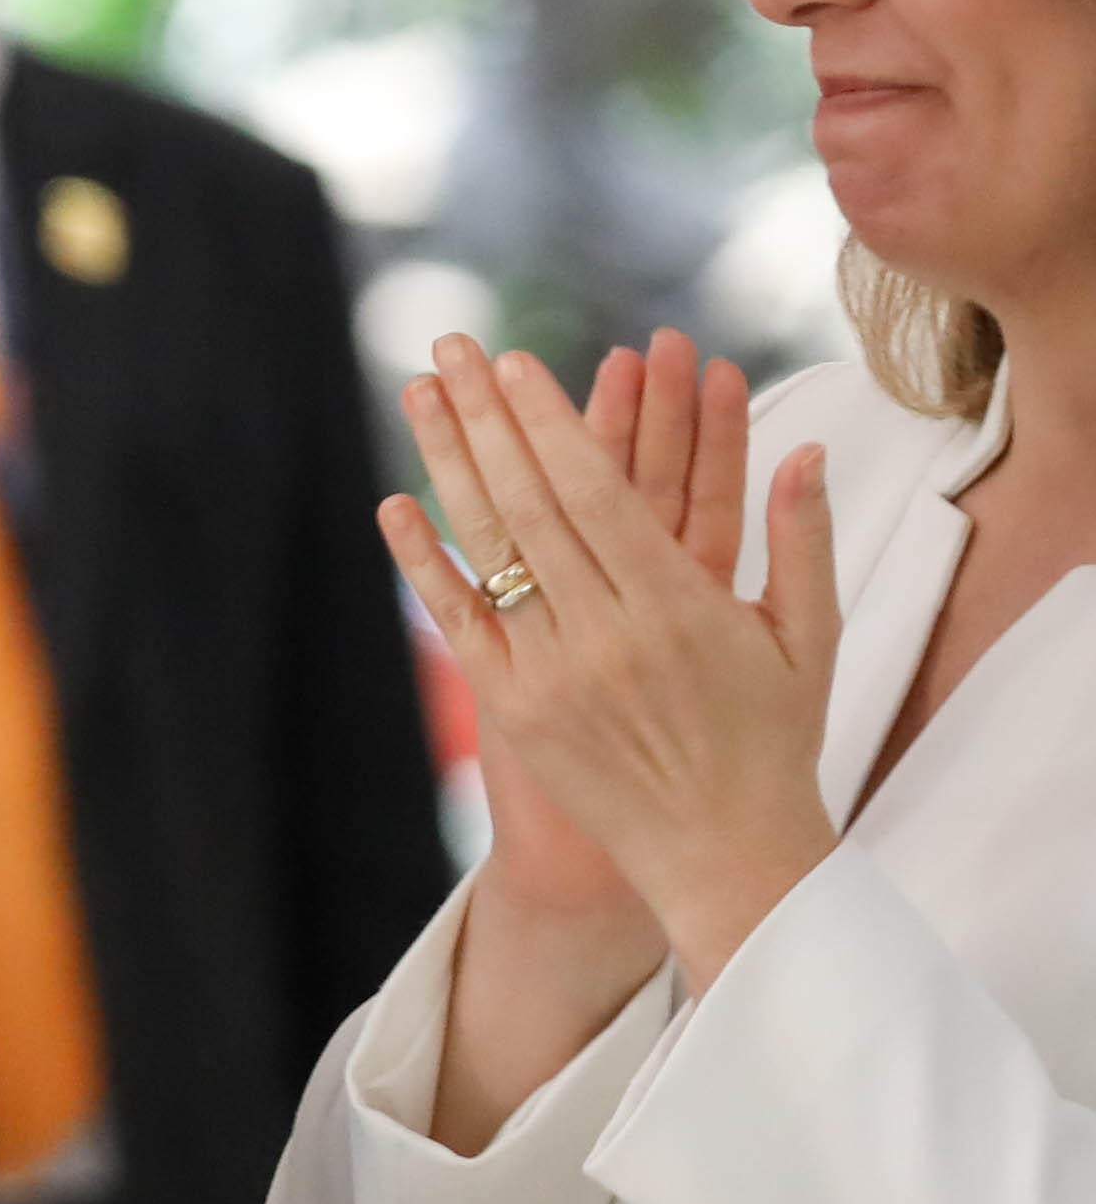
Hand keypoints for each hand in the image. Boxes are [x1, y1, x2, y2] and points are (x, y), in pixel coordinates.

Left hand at [437, 334, 750, 948]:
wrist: (724, 855)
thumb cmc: (774, 738)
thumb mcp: (809, 637)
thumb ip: (801, 538)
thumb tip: (807, 449)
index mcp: (678, 609)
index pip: (596, 495)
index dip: (549, 425)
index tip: (515, 366)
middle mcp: (604, 635)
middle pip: (529, 506)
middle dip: (487, 419)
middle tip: (452, 347)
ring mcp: (550, 674)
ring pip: (487, 552)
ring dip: (448, 466)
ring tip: (419, 394)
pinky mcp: (513, 709)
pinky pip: (459, 622)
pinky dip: (424, 563)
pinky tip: (395, 504)